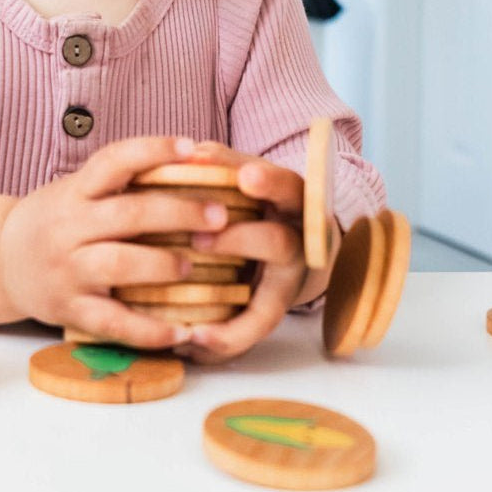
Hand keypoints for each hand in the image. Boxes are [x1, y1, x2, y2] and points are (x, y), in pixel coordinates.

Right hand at [0, 136, 228, 348]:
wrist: (0, 261)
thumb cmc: (55, 220)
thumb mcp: (76, 191)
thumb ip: (121, 183)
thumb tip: (194, 162)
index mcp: (74, 191)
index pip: (114, 160)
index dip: (153, 150)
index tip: (192, 148)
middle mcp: (68, 227)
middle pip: (127, 214)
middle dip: (179, 212)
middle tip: (221, 215)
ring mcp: (67, 270)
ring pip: (118, 264)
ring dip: (162, 265)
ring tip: (193, 266)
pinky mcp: (68, 309)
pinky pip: (112, 322)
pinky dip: (149, 330)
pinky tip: (182, 331)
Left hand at [173, 142, 339, 363]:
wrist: (297, 236)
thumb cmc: (258, 198)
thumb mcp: (247, 172)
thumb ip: (222, 161)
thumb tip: (194, 151)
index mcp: (291, 199)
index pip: (286, 185)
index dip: (268, 181)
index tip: (246, 175)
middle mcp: (298, 240)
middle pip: (277, 242)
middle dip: (239, 241)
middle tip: (200, 239)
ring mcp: (289, 279)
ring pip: (271, 300)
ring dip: (230, 314)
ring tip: (193, 322)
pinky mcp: (275, 307)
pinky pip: (254, 330)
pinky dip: (227, 340)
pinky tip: (194, 341)